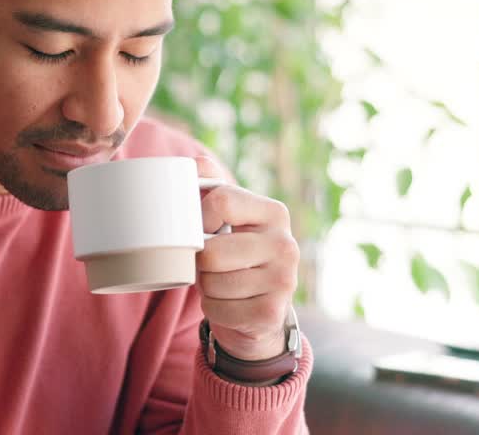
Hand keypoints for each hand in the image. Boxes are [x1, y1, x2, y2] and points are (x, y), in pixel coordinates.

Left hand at [194, 155, 298, 361]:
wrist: (259, 308)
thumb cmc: (235, 252)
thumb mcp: (228, 216)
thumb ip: (210, 183)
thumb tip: (192, 164)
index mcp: (275, 212)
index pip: (221, 201)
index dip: (198, 217)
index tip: (200, 228)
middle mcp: (286, 244)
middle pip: (211, 252)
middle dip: (200, 262)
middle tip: (212, 264)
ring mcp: (284, 281)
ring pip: (212, 283)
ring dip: (207, 287)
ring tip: (223, 283)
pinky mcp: (272, 313)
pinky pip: (219, 310)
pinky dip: (214, 310)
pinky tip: (230, 304)